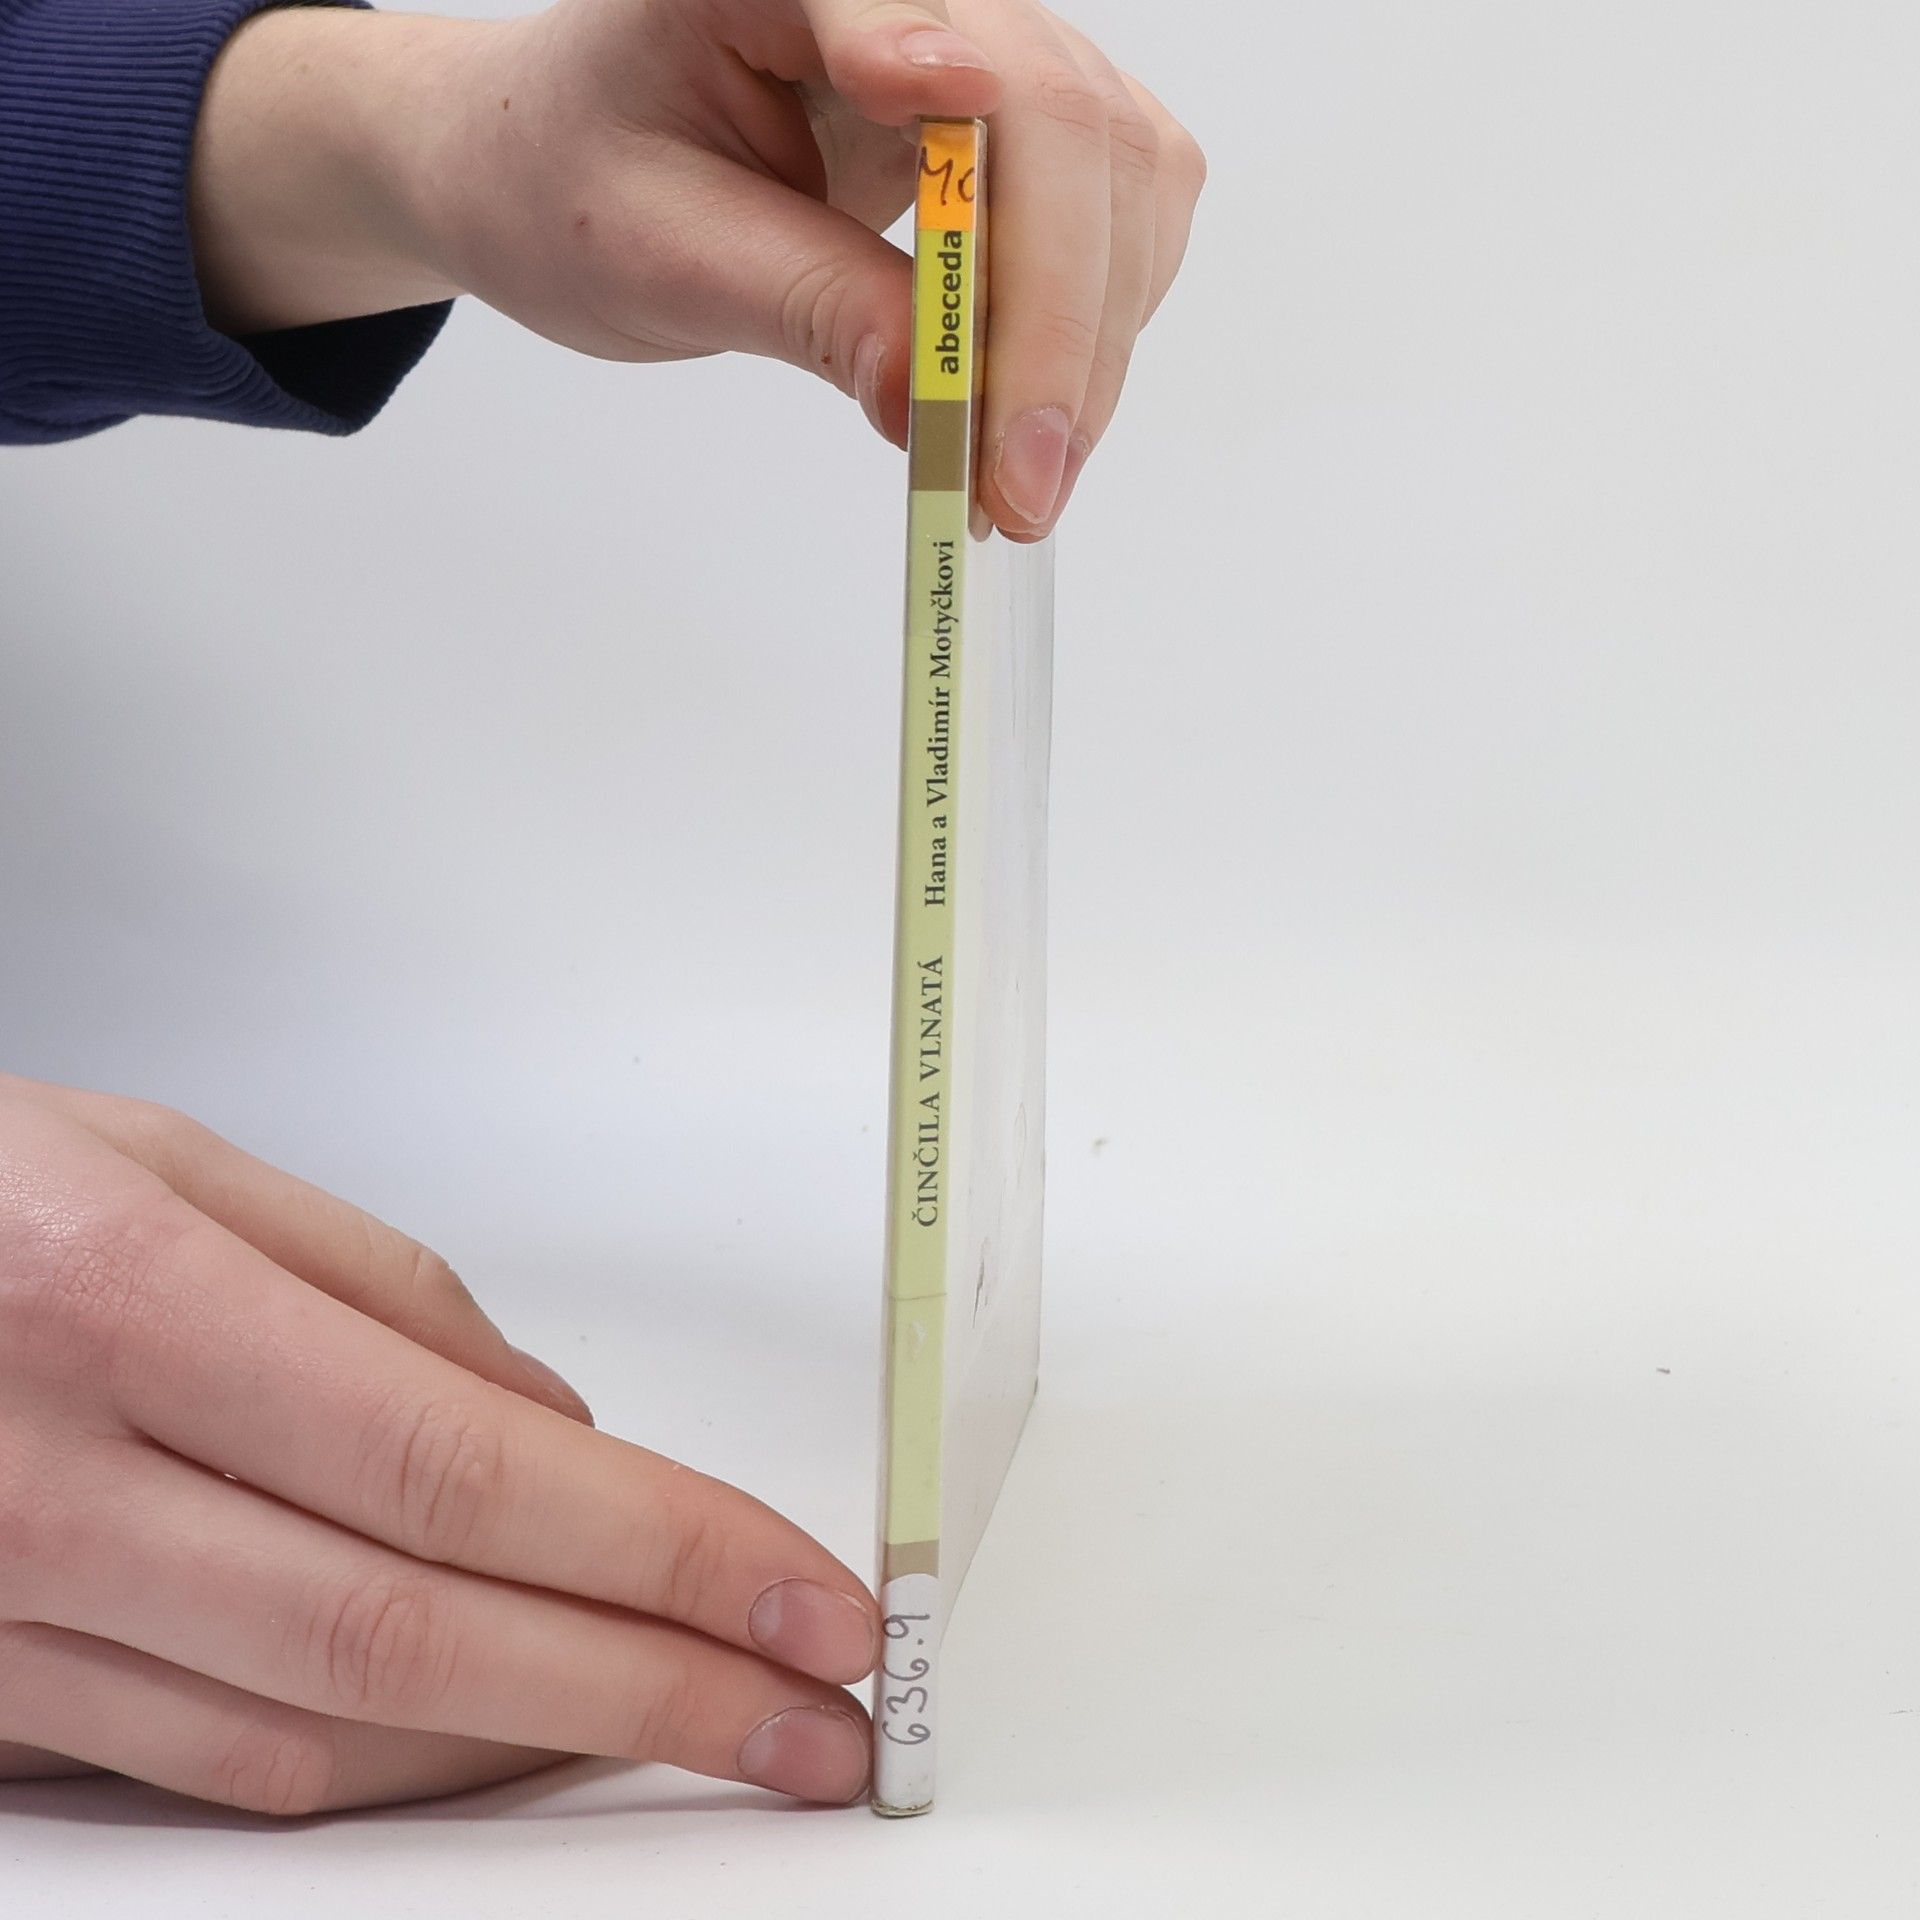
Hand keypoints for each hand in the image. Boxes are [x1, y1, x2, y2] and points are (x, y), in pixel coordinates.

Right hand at [0, 1074, 878, 1812]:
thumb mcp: (164, 1163)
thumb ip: (378, 1296)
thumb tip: (551, 1432)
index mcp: (127, 1307)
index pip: (462, 1470)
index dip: (662, 1548)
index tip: (808, 1593)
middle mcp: (59, 1485)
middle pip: (423, 1629)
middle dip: (660, 1685)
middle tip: (819, 1716)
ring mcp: (9, 1612)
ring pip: (332, 1730)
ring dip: (546, 1742)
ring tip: (710, 1728)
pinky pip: (222, 1764)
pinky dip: (395, 1762)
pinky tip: (510, 1740)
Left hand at [189, 0, 1204, 537]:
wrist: (565, 159)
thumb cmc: (574, 178)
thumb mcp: (659, 253)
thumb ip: (807, 306)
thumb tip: (938, 404)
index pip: (943, 49)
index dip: (1002, 210)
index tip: (998, 384)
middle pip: (1072, 123)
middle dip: (1061, 328)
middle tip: (1019, 493)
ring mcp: (990, 39)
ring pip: (1128, 170)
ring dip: (1094, 341)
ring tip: (1018, 477)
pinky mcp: (1024, 118)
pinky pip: (1124, 205)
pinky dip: (1096, 324)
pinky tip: (1029, 406)